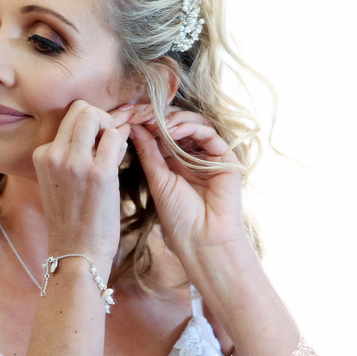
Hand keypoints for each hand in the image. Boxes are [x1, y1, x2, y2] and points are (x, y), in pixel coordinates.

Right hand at [33, 100, 130, 264]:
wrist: (76, 252)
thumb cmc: (73, 218)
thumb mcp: (60, 180)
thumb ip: (74, 153)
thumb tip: (105, 126)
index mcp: (42, 154)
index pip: (68, 117)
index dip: (89, 124)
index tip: (98, 140)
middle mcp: (54, 154)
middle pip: (81, 109)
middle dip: (100, 118)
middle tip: (107, 141)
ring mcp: (75, 163)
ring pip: (96, 115)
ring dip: (111, 129)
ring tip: (112, 154)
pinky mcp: (99, 173)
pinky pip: (115, 136)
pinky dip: (121, 143)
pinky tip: (119, 161)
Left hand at [128, 109, 250, 265]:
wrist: (201, 240)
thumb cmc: (177, 216)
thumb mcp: (157, 178)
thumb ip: (147, 151)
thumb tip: (132, 126)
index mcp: (173, 161)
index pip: (162, 133)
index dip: (147, 123)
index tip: (130, 117)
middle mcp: (192, 156)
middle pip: (179, 125)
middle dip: (160, 117)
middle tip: (144, 115)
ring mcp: (209, 156)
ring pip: (195, 124)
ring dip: (175, 120)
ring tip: (159, 125)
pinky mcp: (226, 159)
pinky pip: (210, 135)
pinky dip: (191, 128)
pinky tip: (173, 131)